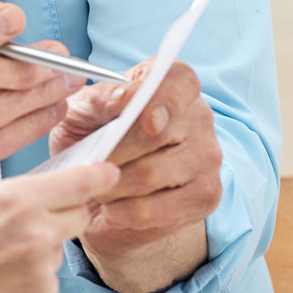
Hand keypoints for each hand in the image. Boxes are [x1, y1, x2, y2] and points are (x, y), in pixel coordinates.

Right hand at [0, 161, 123, 292]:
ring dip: (40, 252)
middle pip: (79, 216)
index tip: (109, 173)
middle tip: (35, 223)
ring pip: (58, 252)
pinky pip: (48, 284)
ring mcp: (42, 270)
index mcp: (19, 199)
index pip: (82, 182)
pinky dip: (31, 283)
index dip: (100, 176)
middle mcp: (39, 232)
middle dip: (65, 214)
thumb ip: (12, 198)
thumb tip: (36, 198)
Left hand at [48, 59, 222, 292]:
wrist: (102, 185)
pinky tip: (111, 208)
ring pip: (151, 175)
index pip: (179, 80)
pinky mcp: (205, 196)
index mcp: (173, 84)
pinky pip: (158, 210)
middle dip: (112, 152)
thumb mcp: (86, 109)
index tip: (125, 110)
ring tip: (95, 186)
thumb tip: (120, 99)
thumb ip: (101, 98)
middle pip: (157, 135)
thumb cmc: (93, 135)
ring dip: (112, 185)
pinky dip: (123, 212)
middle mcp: (199, 117)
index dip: (157, 96)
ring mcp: (207, 157)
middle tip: (89, 164)